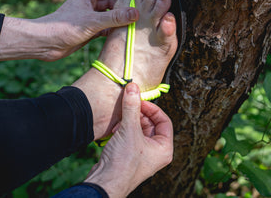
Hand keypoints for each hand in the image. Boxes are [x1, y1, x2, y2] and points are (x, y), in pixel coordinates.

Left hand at [0, 0, 138, 61]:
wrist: (45, 43)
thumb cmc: (63, 27)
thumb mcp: (93, 21)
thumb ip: (115, 18)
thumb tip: (135, 13)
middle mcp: (88, 5)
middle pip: (110, 2)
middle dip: (123, 6)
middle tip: (138, 12)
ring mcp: (88, 19)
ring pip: (108, 17)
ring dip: (118, 20)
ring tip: (134, 25)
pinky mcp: (87, 32)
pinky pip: (104, 29)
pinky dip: (112, 32)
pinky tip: (122, 36)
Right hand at [84, 83, 173, 197]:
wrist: (105, 183)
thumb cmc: (123, 161)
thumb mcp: (129, 129)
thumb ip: (132, 106)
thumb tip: (133, 87)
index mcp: (164, 148)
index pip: (164, 121)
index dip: (152, 108)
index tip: (139, 100)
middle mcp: (156, 152)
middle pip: (151, 124)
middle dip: (137, 115)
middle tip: (127, 107)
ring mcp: (143, 155)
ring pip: (139, 129)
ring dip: (129, 122)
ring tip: (119, 122)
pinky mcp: (130, 156)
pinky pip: (130, 136)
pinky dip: (123, 130)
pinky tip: (115, 130)